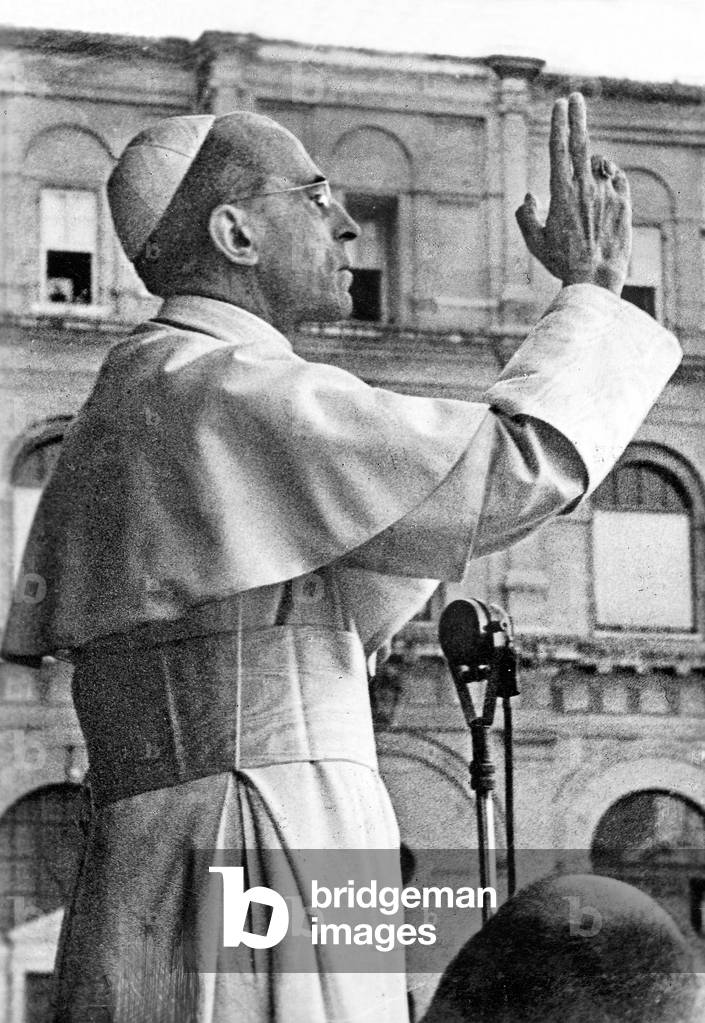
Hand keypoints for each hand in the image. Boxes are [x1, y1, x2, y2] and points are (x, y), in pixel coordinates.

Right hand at [516, 92, 630, 294]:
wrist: (596, 279)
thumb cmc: (562, 263)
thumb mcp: (535, 242)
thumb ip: (525, 216)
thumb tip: (528, 197)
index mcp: (561, 193)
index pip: (558, 149)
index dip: (557, 124)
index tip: (558, 104)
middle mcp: (585, 187)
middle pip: (581, 142)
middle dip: (577, 116)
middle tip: (575, 97)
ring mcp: (606, 192)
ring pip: (599, 163)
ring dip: (591, 164)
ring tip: (586, 186)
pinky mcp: (624, 202)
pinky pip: (616, 178)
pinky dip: (610, 175)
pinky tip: (604, 183)